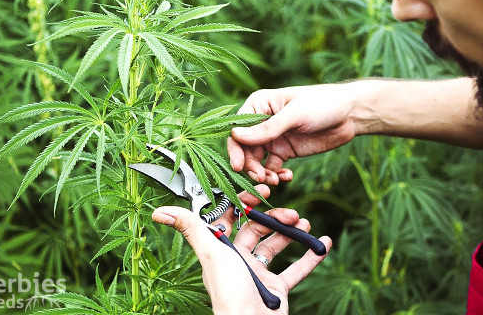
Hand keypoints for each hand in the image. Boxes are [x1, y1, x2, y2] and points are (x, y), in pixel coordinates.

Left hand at [152, 185, 331, 313]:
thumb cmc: (230, 292)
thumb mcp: (212, 253)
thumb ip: (192, 228)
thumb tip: (159, 211)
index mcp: (222, 250)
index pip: (232, 218)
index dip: (245, 202)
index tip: (263, 191)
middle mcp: (239, 260)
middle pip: (258, 229)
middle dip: (275, 218)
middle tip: (291, 213)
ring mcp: (259, 274)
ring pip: (277, 245)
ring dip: (292, 232)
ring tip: (305, 224)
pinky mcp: (277, 289)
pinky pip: (296, 269)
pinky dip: (311, 257)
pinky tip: (323, 244)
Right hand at [228, 84, 359, 184]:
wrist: (350, 114)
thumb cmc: (322, 103)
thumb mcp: (294, 114)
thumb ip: (267, 128)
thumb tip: (236, 135)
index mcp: (259, 105)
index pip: (237, 129)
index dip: (235, 148)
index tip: (238, 165)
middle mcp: (262, 122)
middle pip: (245, 149)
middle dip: (250, 166)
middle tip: (261, 178)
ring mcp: (273, 138)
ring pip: (257, 161)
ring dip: (262, 173)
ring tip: (274, 180)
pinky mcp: (285, 151)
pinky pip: (273, 168)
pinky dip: (276, 175)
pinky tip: (286, 177)